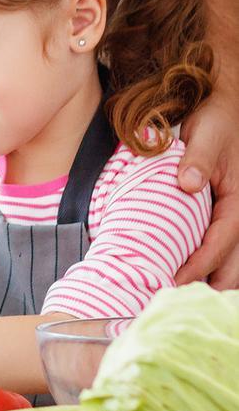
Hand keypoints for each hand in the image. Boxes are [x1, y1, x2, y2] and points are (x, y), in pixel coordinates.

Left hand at [176, 81, 238, 288]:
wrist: (225, 109)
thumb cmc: (216, 121)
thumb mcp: (206, 135)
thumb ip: (197, 159)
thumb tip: (188, 185)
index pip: (222, 240)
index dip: (200, 263)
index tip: (177, 279)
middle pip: (234, 261)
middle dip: (211, 283)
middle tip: (178, 300)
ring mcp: (238, 213)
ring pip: (235, 259)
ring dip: (215, 279)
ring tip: (185, 298)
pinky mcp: (230, 212)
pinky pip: (226, 245)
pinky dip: (214, 263)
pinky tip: (196, 276)